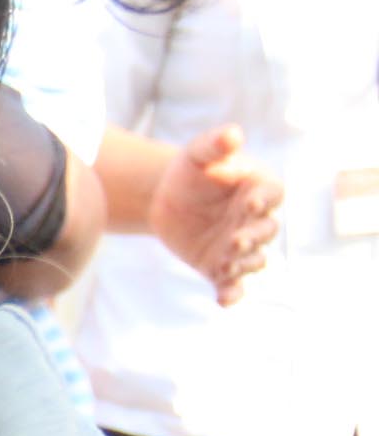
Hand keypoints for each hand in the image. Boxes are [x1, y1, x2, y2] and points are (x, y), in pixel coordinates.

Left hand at [150, 125, 281, 300]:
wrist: (163, 198)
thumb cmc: (191, 170)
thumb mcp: (199, 153)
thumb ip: (216, 144)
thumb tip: (232, 133)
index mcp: (258, 189)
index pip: (273, 195)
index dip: (265, 200)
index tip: (251, 203)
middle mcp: (255, 220)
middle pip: (266, 231)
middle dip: (254, 237)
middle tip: (237, 240)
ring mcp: (239, 245)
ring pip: (252, 259)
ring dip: (246, 265)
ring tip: (231, 268)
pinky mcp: (219, 266)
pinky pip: (231, 282)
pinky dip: (232, 293)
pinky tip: (224, 302)